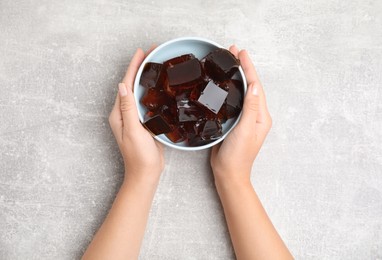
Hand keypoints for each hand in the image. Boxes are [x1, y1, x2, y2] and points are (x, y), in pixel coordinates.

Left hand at [109, 48, 163, 183]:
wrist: (146, 173)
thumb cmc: (138, 156)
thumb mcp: (133, 131)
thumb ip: (128, 109)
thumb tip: (123, 86)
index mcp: (119, 113)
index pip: (126, 85)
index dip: (134, 67)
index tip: (142, 52)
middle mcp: (125, 113)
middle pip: (132, 85)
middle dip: (141, 68)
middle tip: (153, 53)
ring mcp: (135, 117)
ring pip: (141, 92)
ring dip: (147, 77)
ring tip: (156, 64)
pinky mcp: (144, 122)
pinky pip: (147, 101)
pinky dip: (153, 90)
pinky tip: (160, 86)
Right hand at [211, 45, 271, 183]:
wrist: (229, 173)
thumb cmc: (238, 155)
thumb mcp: (246, 130)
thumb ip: (250, 108)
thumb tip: (254, 85)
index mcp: (261, 115)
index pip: (255, 86)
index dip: (248, 68)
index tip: (241, 53)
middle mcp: (255, 114)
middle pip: (250, 85)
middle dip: (243, 67)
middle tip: (233, 51)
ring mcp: (245, 118)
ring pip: (242, 91)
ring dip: (237, 75)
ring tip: (229, 61)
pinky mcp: (235, 122)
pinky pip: (234, 100)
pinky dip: (230, 88)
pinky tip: (224, 83)